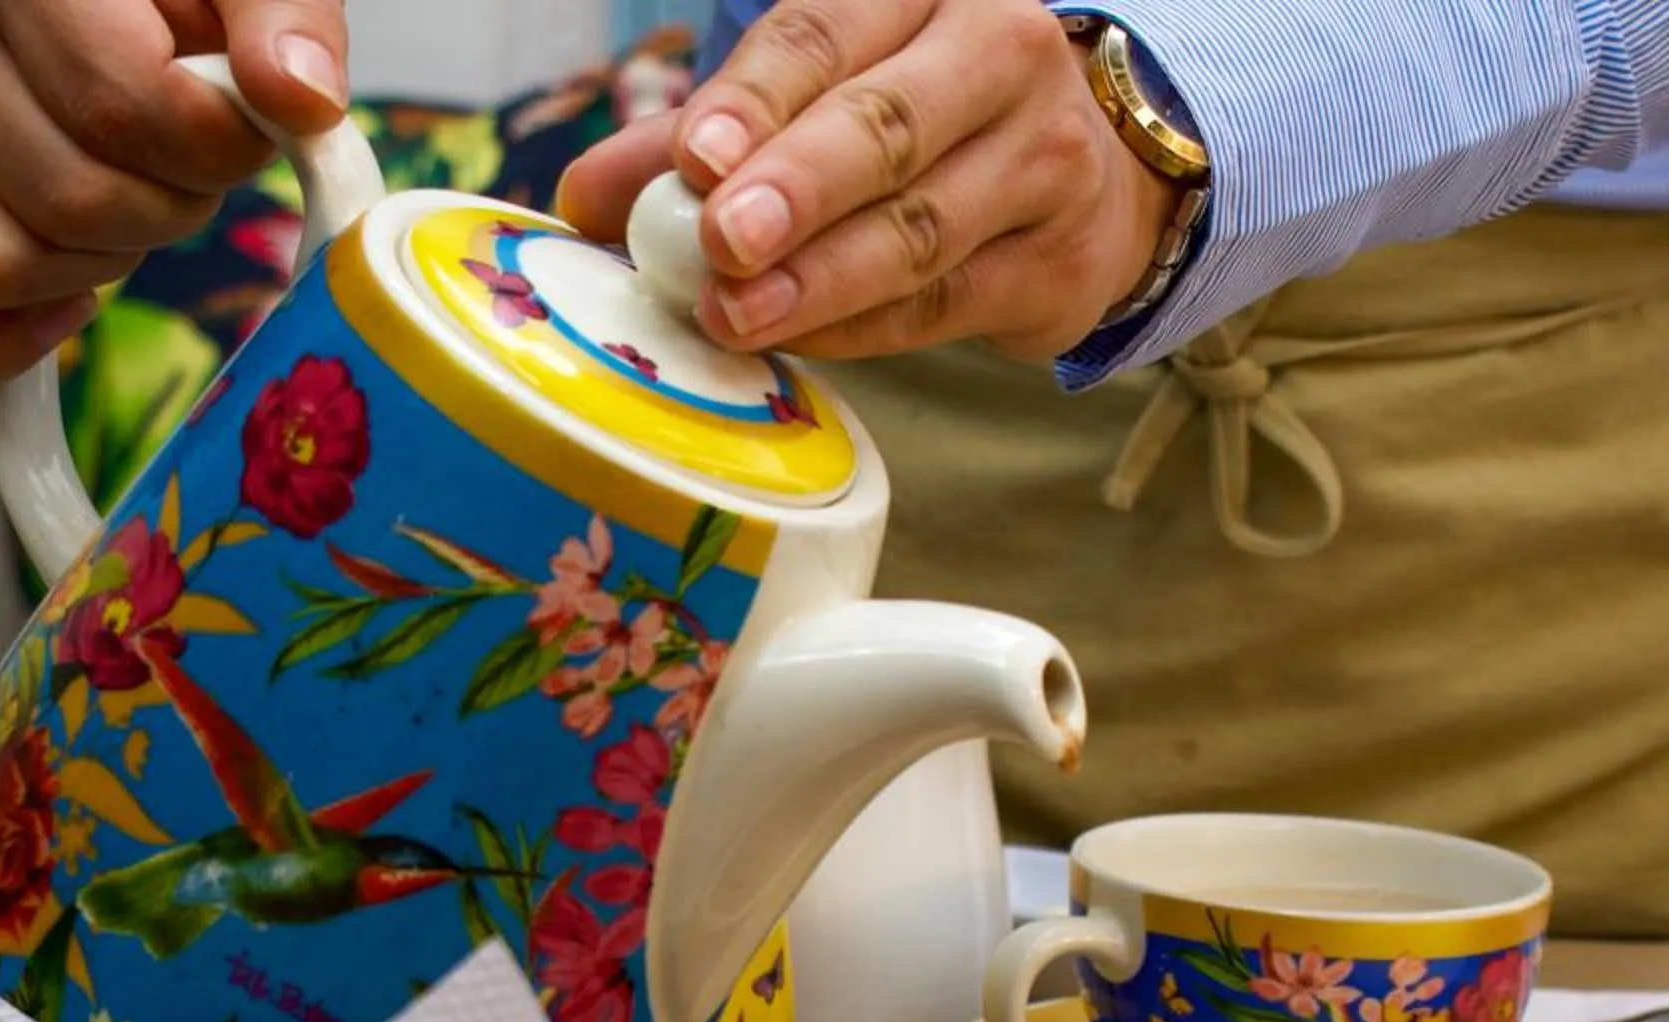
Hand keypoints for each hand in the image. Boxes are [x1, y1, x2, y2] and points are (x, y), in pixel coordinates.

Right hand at [0, 0, 349, 380]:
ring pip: (7, 262)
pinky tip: (78, 299)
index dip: (212, 149)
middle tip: (200, 162)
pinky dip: (7, 337)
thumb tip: (296, 95)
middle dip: (170, 206)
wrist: (140, 0)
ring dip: (106, 259)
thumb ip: (284, 16)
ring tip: (143, 192)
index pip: (117, 109)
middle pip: (70, 198)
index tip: (252, 125)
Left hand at [556, 0, 1174, 361]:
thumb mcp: (814, 100)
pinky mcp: (1059, 263)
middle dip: (797, 188)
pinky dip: (858, 327)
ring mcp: (1044, 160)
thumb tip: (583, 200)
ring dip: (818, 280)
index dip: (756, 101)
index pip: (825, 34)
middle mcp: (999, 55)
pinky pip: (941, 304)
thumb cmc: (918, 122)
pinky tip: (796, 339)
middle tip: (722, 240)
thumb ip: (698, 139)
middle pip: (886, 125)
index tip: (695, 160)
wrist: (1085, 179)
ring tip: (735, 315)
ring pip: (917, 228)